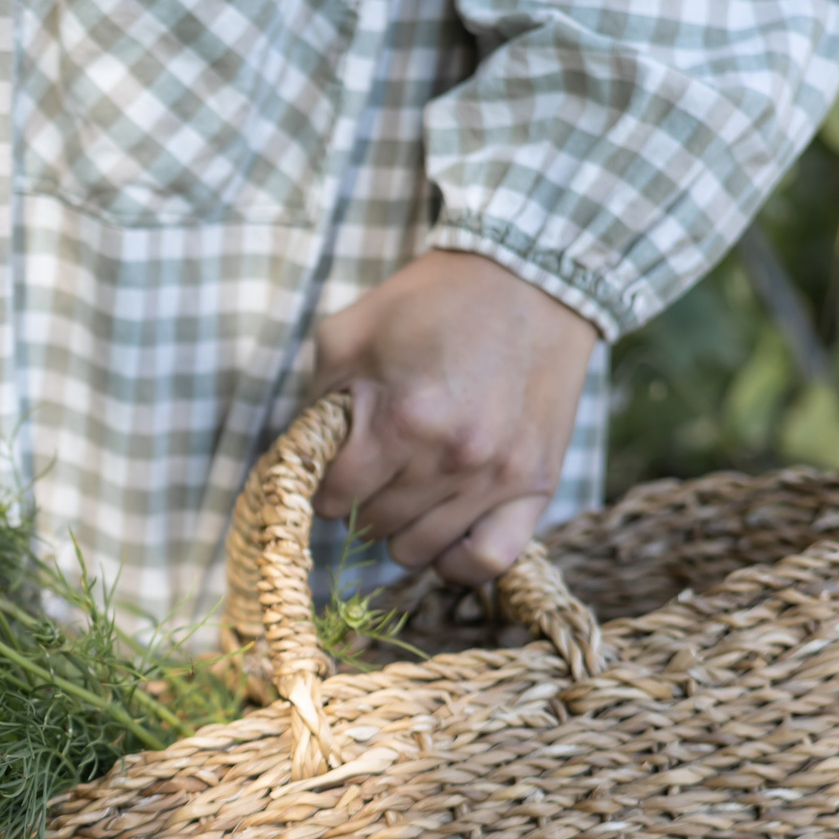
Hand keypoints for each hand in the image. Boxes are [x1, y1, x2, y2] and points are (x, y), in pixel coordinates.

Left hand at [308, 249, 599, 585]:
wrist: (532, 279)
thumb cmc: (432, 302)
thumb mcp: (350, 332)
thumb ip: (315, 399)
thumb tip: (301, 454)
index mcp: (401, 421)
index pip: (334, 498)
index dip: (323, 486)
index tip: (332, 470)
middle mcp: (451, 458)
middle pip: (375, 525)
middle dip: (361, 503)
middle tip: (372, 472)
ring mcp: (497, 476)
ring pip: (420, 550)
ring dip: (402, 529)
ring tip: (407, 493)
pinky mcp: (537, 483)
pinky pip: (488, 560)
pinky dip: (457, 560)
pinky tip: (443, 535)